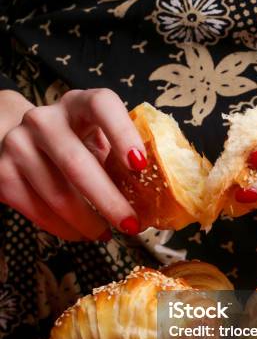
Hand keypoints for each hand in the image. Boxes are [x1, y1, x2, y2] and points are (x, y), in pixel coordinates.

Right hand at [0, 88, 146, 239]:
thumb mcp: (98, 137)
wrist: (21, 141)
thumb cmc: (75, 142)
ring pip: (57, 194)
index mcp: (78, 104)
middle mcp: (44, 120)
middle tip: (131, 225)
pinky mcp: (3, 173)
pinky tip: (81, 233)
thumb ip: (121, 154)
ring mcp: (18, 145)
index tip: (140, 165)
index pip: (101, 105)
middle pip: (77, 163)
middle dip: (108, 201)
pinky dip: (65, 229)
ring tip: (106, 233)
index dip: (122, 133)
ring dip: (88, 223)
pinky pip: (38, 211)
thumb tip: (160, 189)